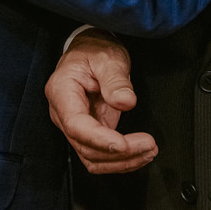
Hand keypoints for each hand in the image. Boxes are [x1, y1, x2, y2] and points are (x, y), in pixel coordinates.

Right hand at [44, 29, 157, 173]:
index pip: (76, 125)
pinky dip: (120, 159)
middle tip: (149, 145)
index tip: (123, 144)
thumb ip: (115, 80)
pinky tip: (140, 154)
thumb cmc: (94, 50)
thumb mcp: (107, 57)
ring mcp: (74, 125)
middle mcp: (63, 114)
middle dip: (118, 153)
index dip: (100, 139)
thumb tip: (126, 102)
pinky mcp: (89, 132)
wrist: (90, 49)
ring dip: (121, 162)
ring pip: (92, 157)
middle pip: (86, 146)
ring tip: (149, 152)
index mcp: (61, 92)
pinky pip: (100, 154)